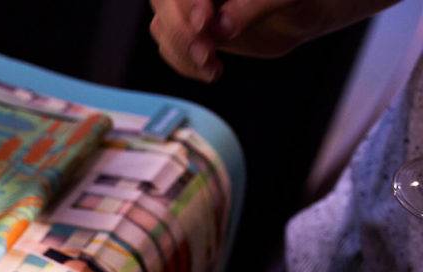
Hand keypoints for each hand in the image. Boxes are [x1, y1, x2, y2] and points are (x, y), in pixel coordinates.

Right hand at [149, 0, 393, 81]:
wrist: (302, 15)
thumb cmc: (299, 0)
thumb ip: (257, 5)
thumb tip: (222, 26)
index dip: (187, 3)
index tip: (204, 23)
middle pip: (164, 3)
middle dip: (181, 31)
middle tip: (207, 54)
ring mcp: (188, 6)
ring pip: (163, 26)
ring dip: (182, 52)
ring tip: (213, 68)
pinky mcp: (188, 30)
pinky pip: (170, 46)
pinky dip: (185, 63)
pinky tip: (210, 71)